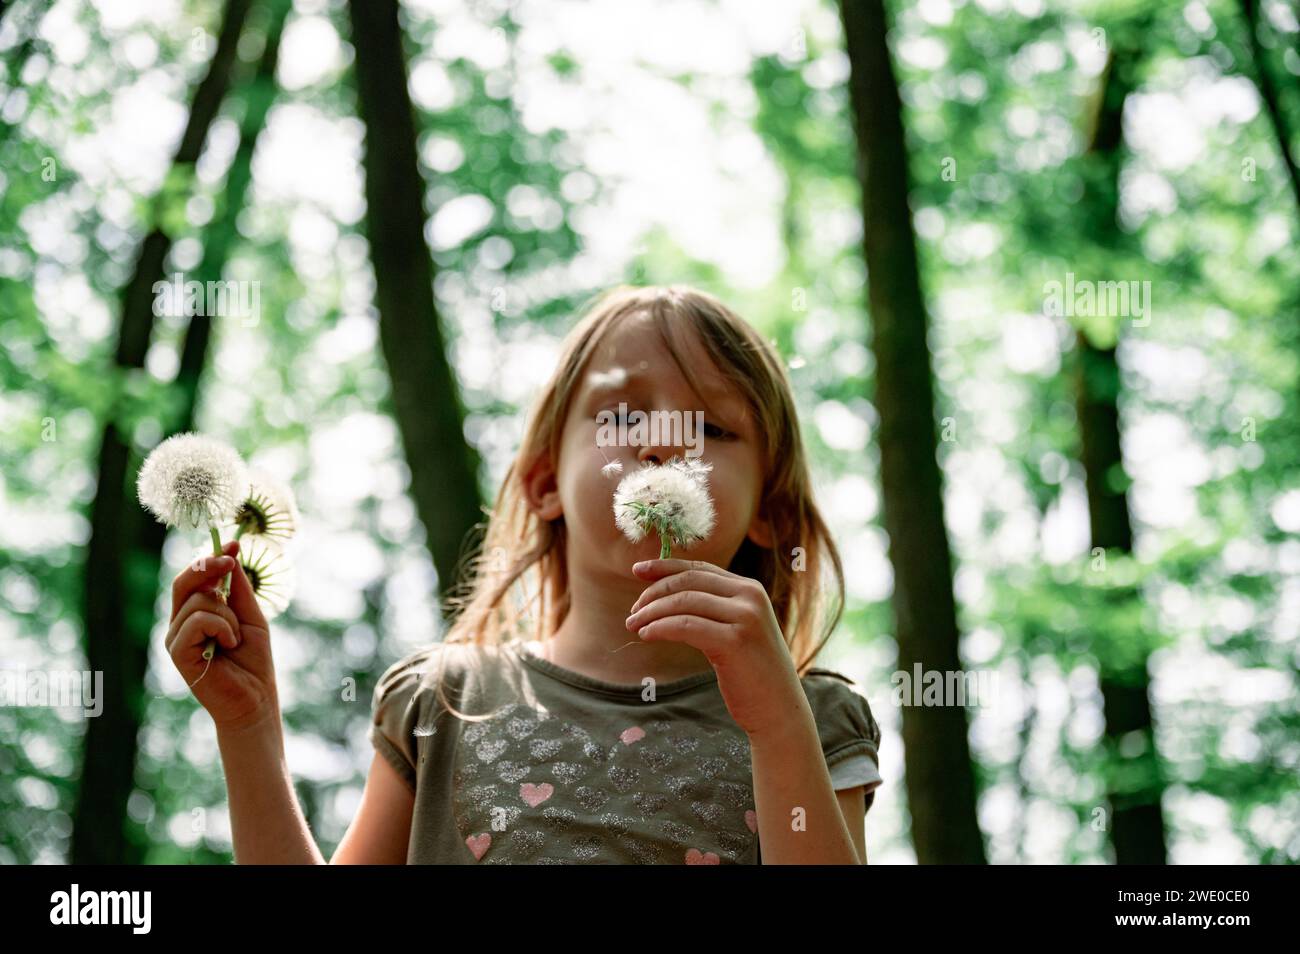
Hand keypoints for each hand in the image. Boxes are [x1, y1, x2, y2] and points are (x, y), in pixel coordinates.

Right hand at [166, 539, 279, 733]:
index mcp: (195, 614)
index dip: (212, 557)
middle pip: (185, 582)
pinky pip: (199, 621)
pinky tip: (229, 645)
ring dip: (228, 615)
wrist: (255, 697)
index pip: (194, 578)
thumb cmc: (253, 661)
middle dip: (209, 566)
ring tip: (235, 638)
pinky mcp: (178, 653)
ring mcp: (176, 638)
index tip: (235, 544)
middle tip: (231, 561)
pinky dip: (222, 628)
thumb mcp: (250, 616)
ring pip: (199, 601)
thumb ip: (237, 589)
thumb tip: (230, 554)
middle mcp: (181, 624)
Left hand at [624, 559, 806, 736]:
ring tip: (633, 625)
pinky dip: (660, 627)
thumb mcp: (736, 631)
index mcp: (750, 589)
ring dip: (651, 612)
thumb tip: (667, 597)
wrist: (779, 710)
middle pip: (689, 581)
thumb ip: (713, 610)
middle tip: (633, 611)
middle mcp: (751, 596)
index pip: (700, 568)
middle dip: (654, 592)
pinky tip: (646, 635)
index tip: (637, 570)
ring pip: (684, 602)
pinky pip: (685, 626)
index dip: (665, 567)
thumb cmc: (752, 674)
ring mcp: (745, 617)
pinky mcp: (735, 642)